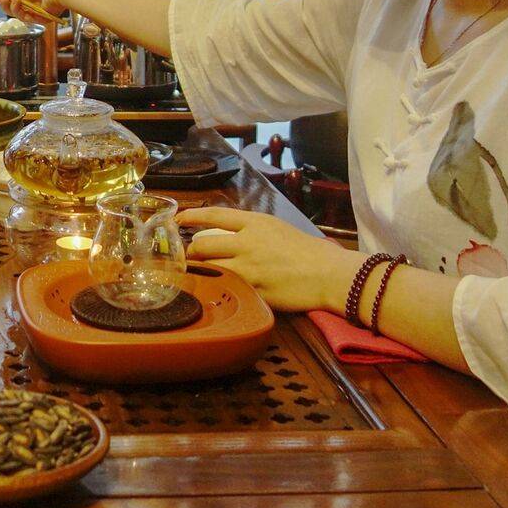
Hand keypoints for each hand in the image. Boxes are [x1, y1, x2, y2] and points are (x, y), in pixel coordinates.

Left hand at [177, 207, 345, 312]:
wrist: (329, 273)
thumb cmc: (307, 251)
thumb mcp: (277, 228)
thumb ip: (250, 229)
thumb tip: (225, 232)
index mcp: (256, 223)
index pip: (214, 215)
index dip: (191, 217)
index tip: (177, 219)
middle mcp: (249, 243)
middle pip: (203, 244)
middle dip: (191, 252)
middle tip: (190, 257)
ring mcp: (250, 268)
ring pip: (210, 268)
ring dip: (202, 272)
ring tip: (202, 275)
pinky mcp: (254, 291)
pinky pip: (227, 288)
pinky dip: (220, 288)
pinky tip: (219, 290)